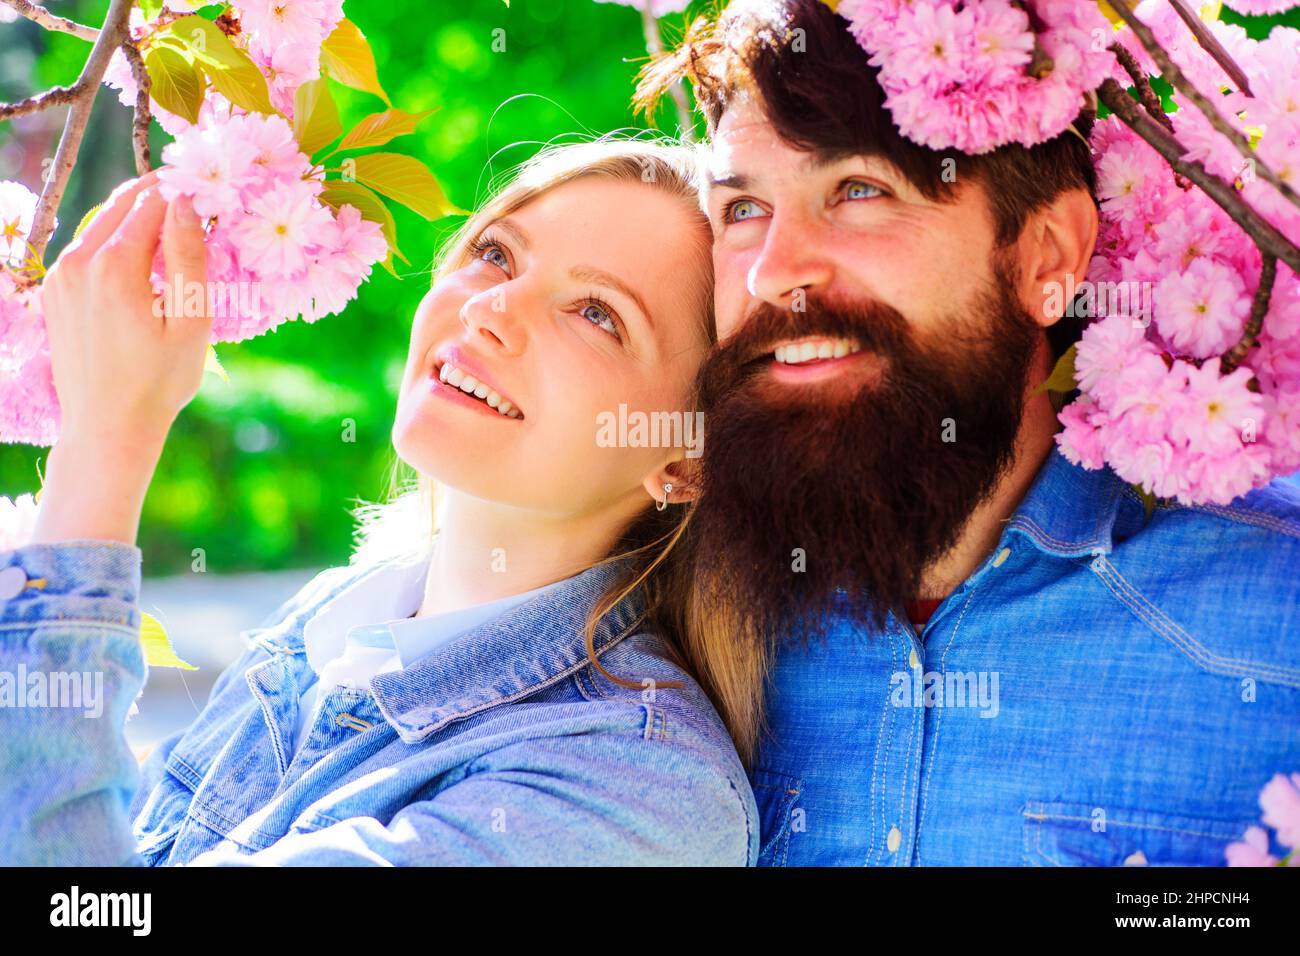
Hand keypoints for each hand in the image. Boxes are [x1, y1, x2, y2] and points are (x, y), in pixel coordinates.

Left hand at [30, 174, 210, 547]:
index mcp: (115, 265)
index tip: (211, 192)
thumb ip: (188, 256)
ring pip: (102, 224)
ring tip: (175, 228)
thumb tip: (185, 202)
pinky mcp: (55, 292)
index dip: (185, 192)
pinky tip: (142, 262)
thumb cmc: (159, 381)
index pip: (153, 202)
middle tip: (196, 199)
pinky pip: (87, 250)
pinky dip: (115, 243)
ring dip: (137, 219)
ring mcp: (61, 276)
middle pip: (122, 205)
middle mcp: (78, 261)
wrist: (107, 428)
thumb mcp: (191, 321)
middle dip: (159, 196)